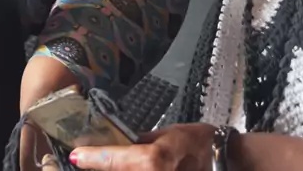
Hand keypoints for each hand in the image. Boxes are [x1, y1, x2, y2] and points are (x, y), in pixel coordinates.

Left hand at [69, 123, 214, 170]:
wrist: (226, 161)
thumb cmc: (199, 143)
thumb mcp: (166, 134)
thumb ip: (140, 142)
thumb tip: (116, 142)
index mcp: (155, 161)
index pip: (116, 159)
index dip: (93, 158)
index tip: (76, 156)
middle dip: (102, 167)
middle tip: (86, 160)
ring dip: (114, 170)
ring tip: (100, 164)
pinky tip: (125, 168)